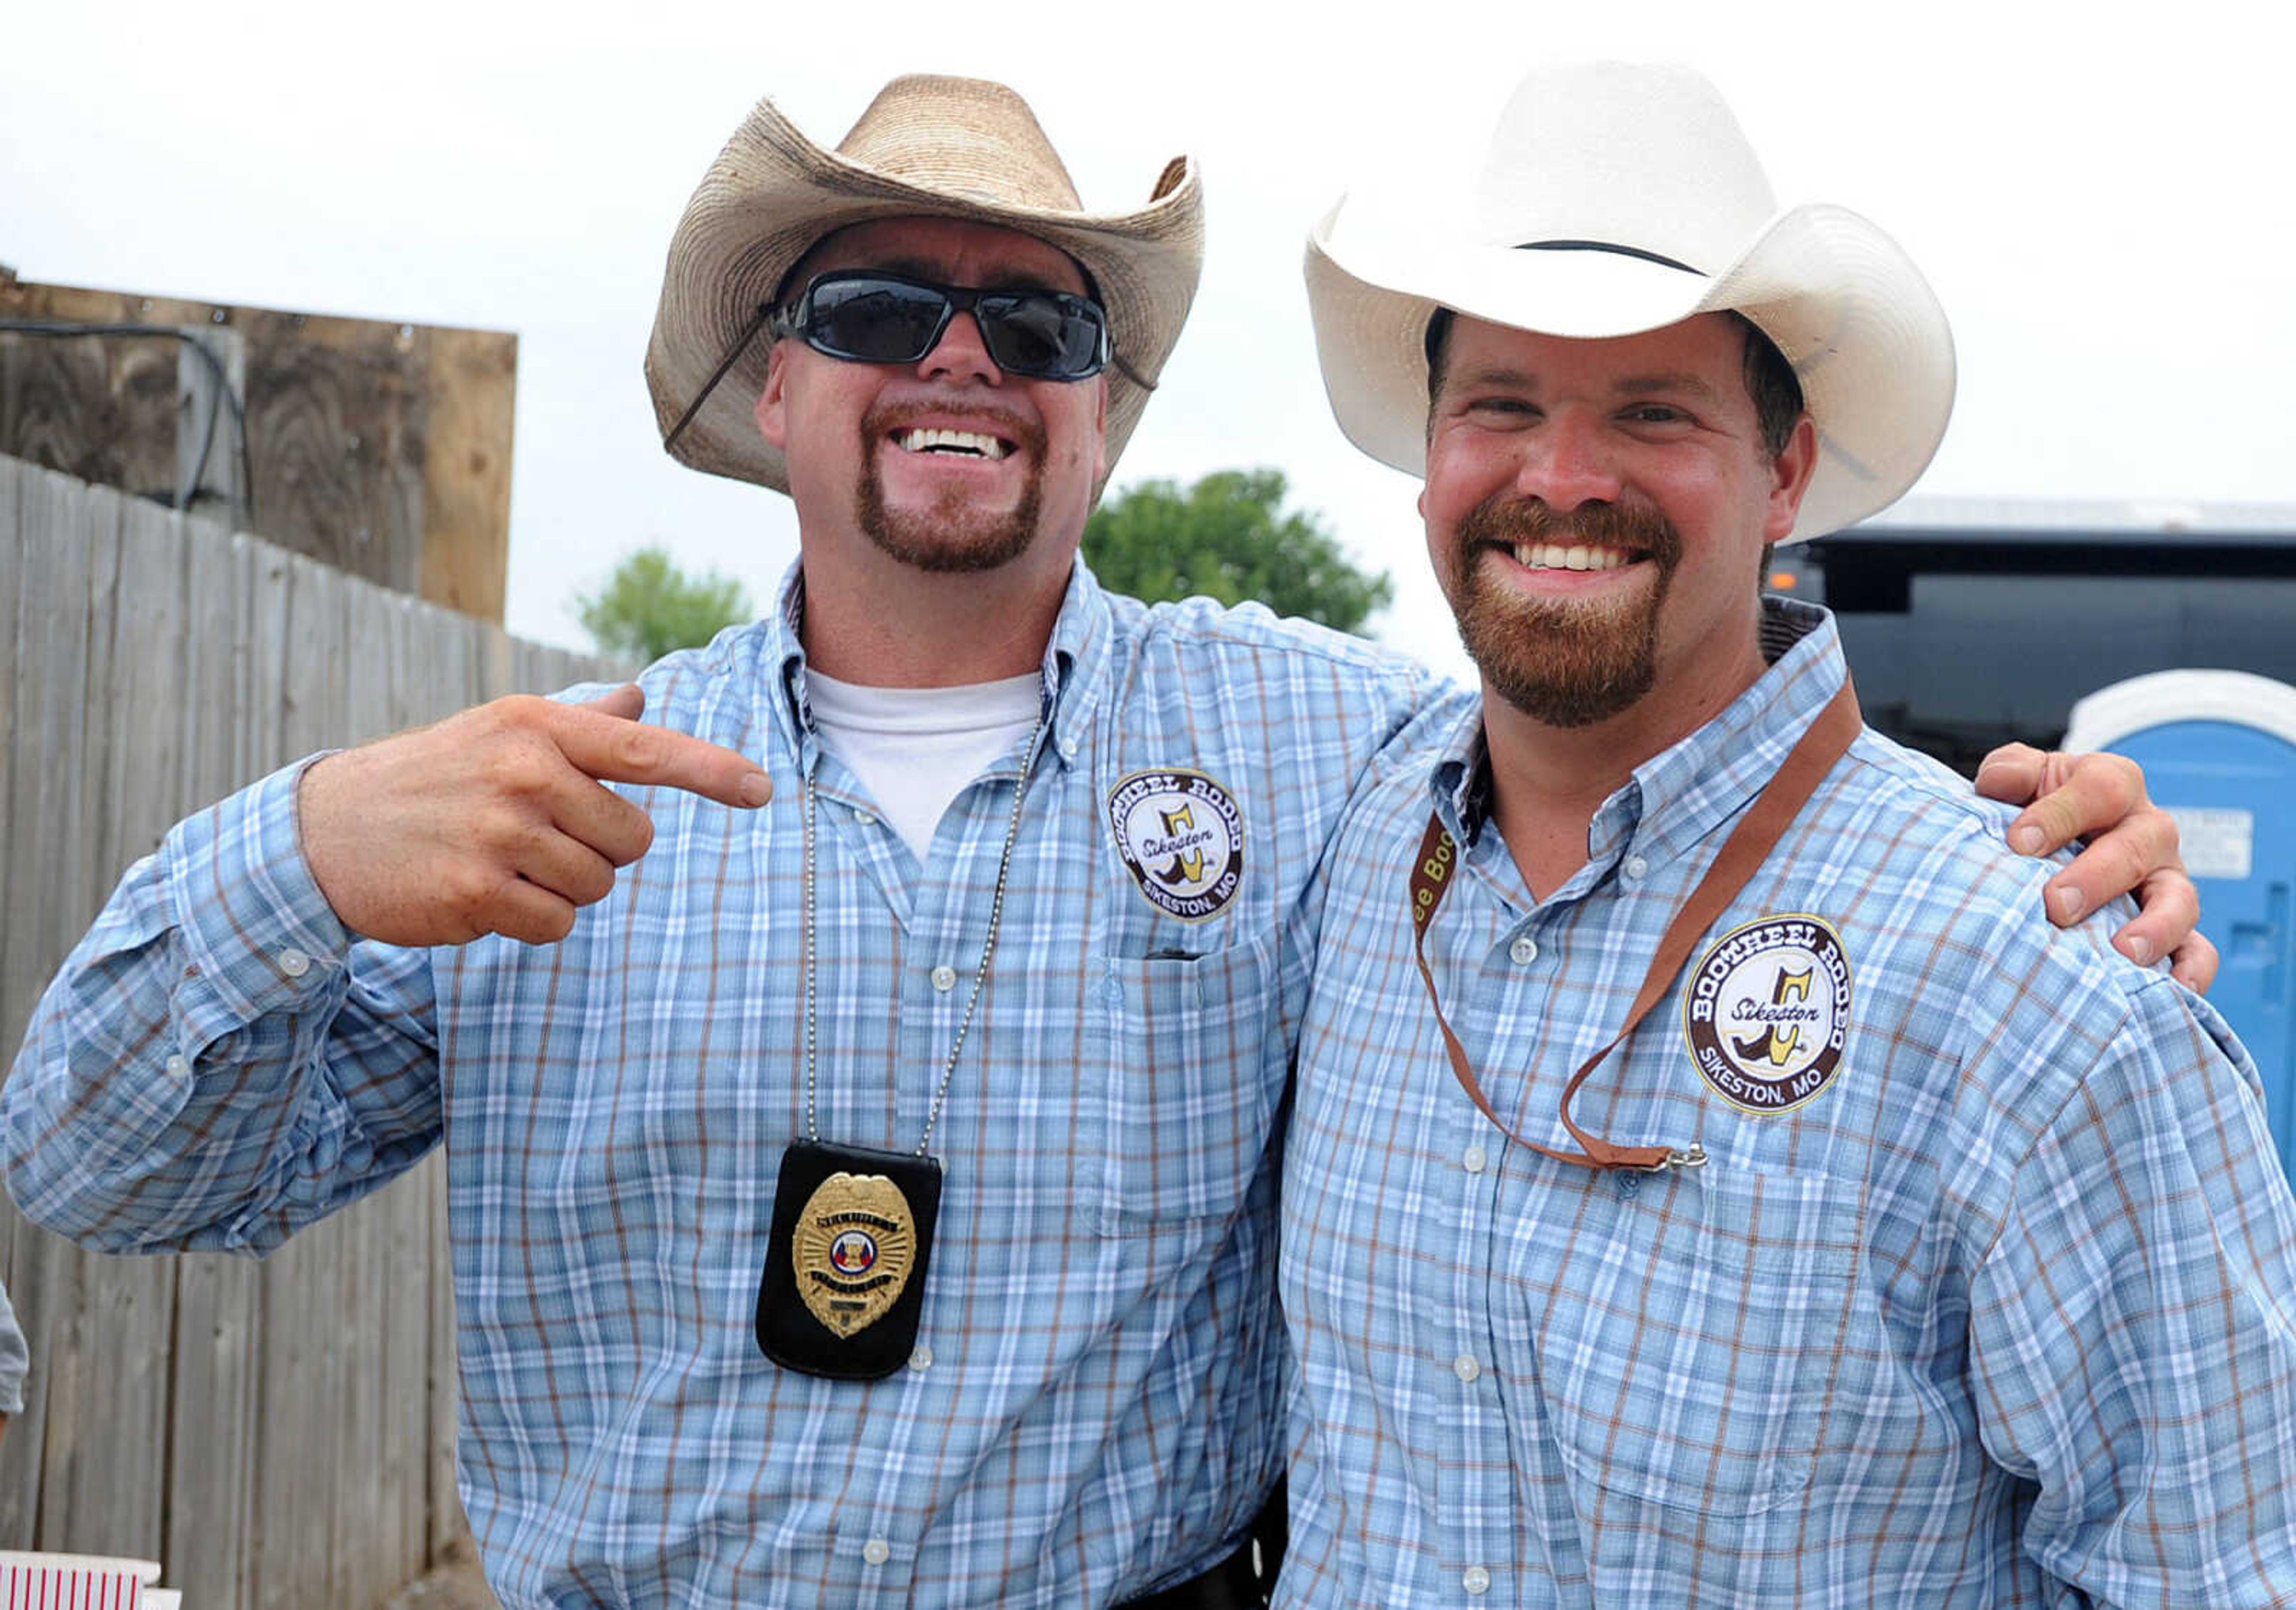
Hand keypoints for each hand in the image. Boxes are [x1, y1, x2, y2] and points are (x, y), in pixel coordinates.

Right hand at [298, 685, 771, 947]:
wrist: (331, 829)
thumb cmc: (435, 777)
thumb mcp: (502, 731)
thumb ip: (580, 724)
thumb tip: (639, 698)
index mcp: (539, 726)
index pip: (646, 750)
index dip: (712, 772)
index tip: (762, 789)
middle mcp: (525, 773)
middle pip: (633, 840)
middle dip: (600, 850)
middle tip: (537, 835)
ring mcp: (500, 834)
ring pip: (598, 886)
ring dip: (563, 887)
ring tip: (502, 860)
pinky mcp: (476, 894)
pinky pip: (557, 925)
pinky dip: (531, 920)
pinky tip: (485, 893)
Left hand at [1974, 743, 2216, 992]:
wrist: (2052, 845)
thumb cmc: (2035, 810)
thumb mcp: (2021, 779)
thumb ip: (2010, 771)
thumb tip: (1999, 782)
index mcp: (2112, 786)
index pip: (2100, 791)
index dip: (2059, 814)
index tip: (2018, 842)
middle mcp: (2148, 831)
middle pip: (2137, 847)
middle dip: (2096, 876)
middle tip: (2056, 905)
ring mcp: (2166, 880)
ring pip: (2178, 899)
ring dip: (2155, 927)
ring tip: (2122, 952)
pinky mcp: (2175, 926)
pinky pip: (2197, 947)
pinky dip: (2192, 968)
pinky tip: (2173, 989)